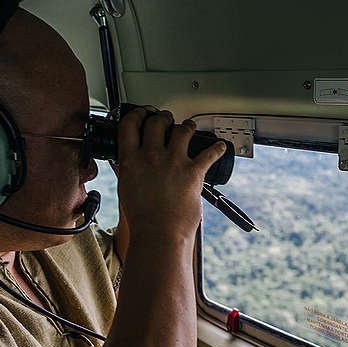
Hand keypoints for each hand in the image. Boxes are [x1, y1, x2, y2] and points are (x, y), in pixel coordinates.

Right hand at [115, 107, 225, 244]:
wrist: (159, 233)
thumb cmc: (143, 218)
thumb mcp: (127, 189)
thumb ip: (129, 170)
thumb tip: (130, 162)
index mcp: (131, 160)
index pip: (130, 125)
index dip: (138, 114)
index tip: (143, 113)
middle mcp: (152, 156)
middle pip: (157, 123)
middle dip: (163, 117)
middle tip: (166, 119)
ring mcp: (173, 162)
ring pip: (182, 130)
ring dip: (187, 126)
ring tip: (189, 127)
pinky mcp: (193, 171)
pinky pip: (210, 153)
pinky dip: (217, 148)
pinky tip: (221, 146)